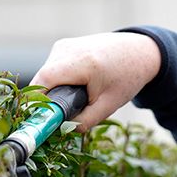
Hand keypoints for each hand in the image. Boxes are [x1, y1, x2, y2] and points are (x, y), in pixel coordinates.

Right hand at [29, 31, 161, 131]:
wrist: (139, 52)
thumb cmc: (127, 78)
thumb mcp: (109, 104)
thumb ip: (86, 120)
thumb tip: (62, 130)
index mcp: (81, 62)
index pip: (44, 81)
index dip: (38, 102)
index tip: (40, 121)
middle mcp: (67, 49)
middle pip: (42, 79)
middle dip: (48, 100)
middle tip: (61, 115)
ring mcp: (63, 45)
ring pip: (45, 74)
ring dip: (53, 90)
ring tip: (74, 98)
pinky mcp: (62, 46)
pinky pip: (51, 68)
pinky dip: (58, 81)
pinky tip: (74, 87)